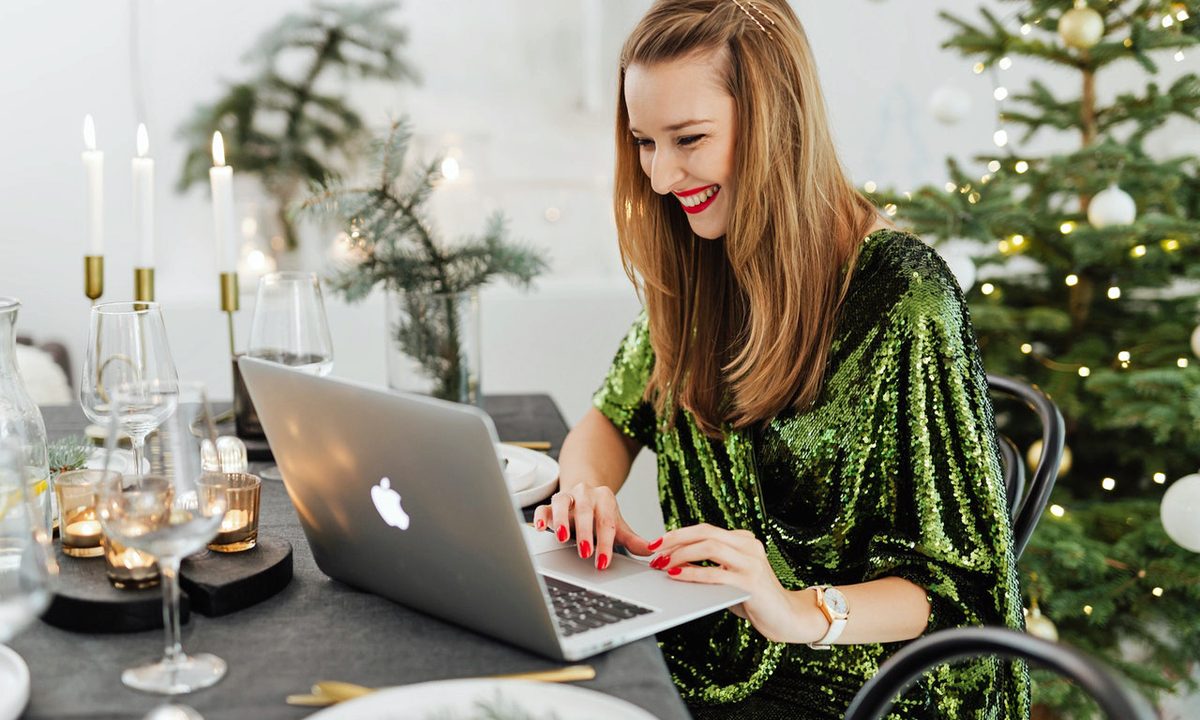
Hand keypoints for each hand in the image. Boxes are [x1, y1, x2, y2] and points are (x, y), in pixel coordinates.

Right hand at [532, 484, 652, 569]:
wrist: (584, 494)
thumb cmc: (600, 514)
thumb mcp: (617, 526)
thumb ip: (632, 540)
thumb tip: (651, 551)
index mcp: (605, 498)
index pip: (606, 522)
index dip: (605, 543)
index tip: (603, 561)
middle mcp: (585, 493)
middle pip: (585, 511)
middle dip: (585, 533)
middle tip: (585, 553)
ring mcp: (567, 497)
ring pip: (562, 502)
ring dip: (561, 520)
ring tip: (562, 538)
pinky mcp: (550, 504)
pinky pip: (543, 507)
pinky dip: (540, 516)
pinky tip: (541, 528)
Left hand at [648, 523, 821, 643]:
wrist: (787, 618)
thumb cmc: (756, 599)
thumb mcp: (729, 577)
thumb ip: (708, 567)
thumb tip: (674, 563)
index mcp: (743, 540)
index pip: (705, 529)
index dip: (678, 534)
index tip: (657, 543)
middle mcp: (748, 546)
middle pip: (705, 532)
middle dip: (675, 539)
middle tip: (654, 550)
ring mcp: (751, 562)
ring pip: (710, 547)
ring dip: (681, 554)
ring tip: (663, 564)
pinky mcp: (751, 582)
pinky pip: (716, 573)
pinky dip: (693, 573)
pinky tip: (677, 576)